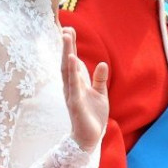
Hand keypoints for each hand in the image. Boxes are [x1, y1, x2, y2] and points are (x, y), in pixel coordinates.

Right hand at [61, 27, 108, 152]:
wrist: (89, 138)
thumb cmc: (92, 116)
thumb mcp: (100, 94)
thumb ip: (100, 79)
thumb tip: (102, 64)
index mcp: (77, 83)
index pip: (73, 62)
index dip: (71, 47)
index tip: (69, 31)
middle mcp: (71, 87)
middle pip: (67, 62)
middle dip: (67, 46)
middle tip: (66, 29)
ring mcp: (72, 94)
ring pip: (68, 71)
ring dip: (67, 53)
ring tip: (66, 38)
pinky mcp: (75, 103)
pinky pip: (73, 85)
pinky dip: (72, 72)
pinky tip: (71, 60)